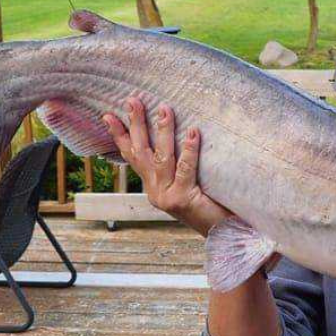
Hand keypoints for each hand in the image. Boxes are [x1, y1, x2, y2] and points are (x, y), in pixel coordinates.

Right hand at [102, 96, 230, 237]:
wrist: (227, 235)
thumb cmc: (213, 205)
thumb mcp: (190, 184)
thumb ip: (180, 166)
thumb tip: (183, 129)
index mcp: (154, 187)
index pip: (133, 157)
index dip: (120, 136)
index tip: (107, 115)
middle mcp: (156, 192)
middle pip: (141, 153)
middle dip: (136, 125)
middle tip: (132, 100)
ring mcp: (168, 197)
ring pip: (162, 158)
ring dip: (162, 131)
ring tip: (164, 108)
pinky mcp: (183, 200)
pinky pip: (186, 169)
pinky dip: (189, 149)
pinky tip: (192, 132)